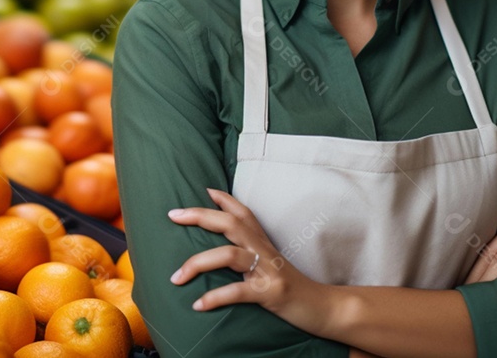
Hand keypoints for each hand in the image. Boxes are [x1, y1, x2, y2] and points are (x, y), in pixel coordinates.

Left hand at [167, 187, 329, 330]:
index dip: (223, 198)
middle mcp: (264, 250)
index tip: (203, 189)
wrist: (324, 308)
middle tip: (172, 215)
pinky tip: (198, 304)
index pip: (242, 212)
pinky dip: (215, 298)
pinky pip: (238, 292)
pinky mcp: (270, 293)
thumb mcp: (271, 262)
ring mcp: (268, 270)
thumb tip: (223, 244)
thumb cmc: (291, 285)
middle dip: (199, 216)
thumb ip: (251, 250)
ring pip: (229, 255)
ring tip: (176, 277)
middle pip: (230, 223)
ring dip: (198, 263)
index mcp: (263, 241)